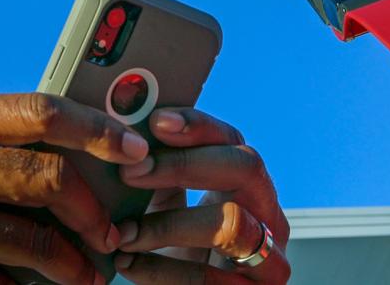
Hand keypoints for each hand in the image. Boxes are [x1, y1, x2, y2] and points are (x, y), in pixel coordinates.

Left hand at [113, 108, 290, 283]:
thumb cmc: (169, 254)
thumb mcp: (162, 209)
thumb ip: (151, 176)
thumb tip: (118, 134)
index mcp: (246, 186)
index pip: (231, 140)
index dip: (197, 126)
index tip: (155, 122)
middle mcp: (269, 215)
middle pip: (246, 167)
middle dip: (184, 165)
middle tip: (131, 172)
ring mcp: (271, 258)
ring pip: (232, 225)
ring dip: (169, 226)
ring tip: (124, 234)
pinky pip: (210, 278)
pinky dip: (162, 271)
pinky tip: (129, 266)